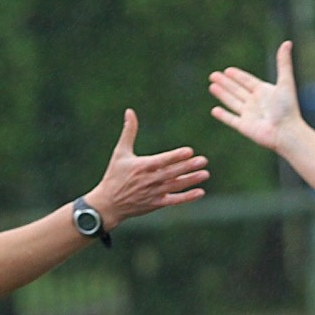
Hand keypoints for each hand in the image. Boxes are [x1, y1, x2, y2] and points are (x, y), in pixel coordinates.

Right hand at [88, 108, 209, 228]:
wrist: (108, 204)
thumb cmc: (114, 175)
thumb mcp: (120, 152)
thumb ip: (129, 132)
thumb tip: (130, 111)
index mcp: (141, 166)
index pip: (162, 161)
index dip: (176, 157)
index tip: (189, 151)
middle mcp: (149, 180)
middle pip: (172, 173)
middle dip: (188, 167)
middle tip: (203, 160)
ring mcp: (153, 193)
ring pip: (175, 186)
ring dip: (191, 180)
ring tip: (205, 174)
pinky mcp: (156, 204)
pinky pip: (174, 200)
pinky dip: (187, 197)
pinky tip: (200, 192)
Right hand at [209, 40, 305, 153]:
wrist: (286, 132)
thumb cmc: (288, 108)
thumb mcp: (285, 82)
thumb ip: (284, 63)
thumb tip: (287, 42)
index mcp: (264, 92)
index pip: (247, 81)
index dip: (237, 76)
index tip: (227, 70)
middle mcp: (255, 103)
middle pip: (237, 90)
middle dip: (225, 83)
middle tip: (213, 75)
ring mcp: (249, 115)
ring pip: (232, 102)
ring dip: (222, 94)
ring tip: (211, 86)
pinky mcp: (244, 127)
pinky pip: (231, 119)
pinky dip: (222, 115)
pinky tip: (214, 110)